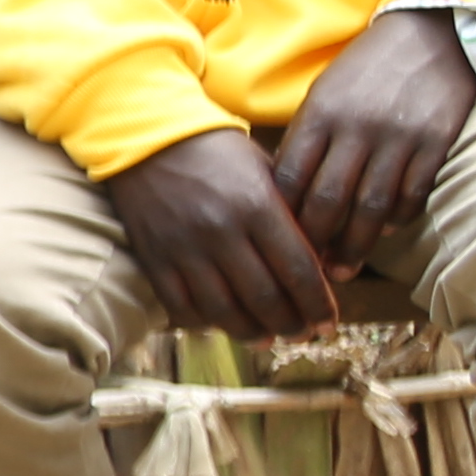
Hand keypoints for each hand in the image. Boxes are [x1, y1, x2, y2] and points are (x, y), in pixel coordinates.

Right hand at [102, 126, 342, 337]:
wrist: (147, 136)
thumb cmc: (217, 150)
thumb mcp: (266, 170)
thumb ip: (293, 214)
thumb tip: (320, 262)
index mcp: (258, 206)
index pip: (299, 270)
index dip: (318, 304)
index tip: (328, 323)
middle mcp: (222, 231)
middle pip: (266, 297)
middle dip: (290, 323)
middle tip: (303, 334)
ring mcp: (184, 247)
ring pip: (224, 309)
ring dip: (252, 331)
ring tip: (267, 339)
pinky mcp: (154, 256)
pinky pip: (181, 304)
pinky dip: (205, 322)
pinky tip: (222, 325)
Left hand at [272, 4, 472, 272]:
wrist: (428, 32)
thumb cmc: (365, 68)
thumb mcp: (324, 94)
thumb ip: (307, 138)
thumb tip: (285, 193)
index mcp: (319, 115)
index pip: (291, 178)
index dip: (282, 218)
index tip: (276, 243)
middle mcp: (356, 129)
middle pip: (328, 201)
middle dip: (315, 243)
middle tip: (307, 271)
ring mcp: (397, 138)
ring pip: (371, 207)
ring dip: (355, 245)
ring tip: (343, 269)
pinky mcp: (434, 142)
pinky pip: (412, 194)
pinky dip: (397, 218)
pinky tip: (386, 232)